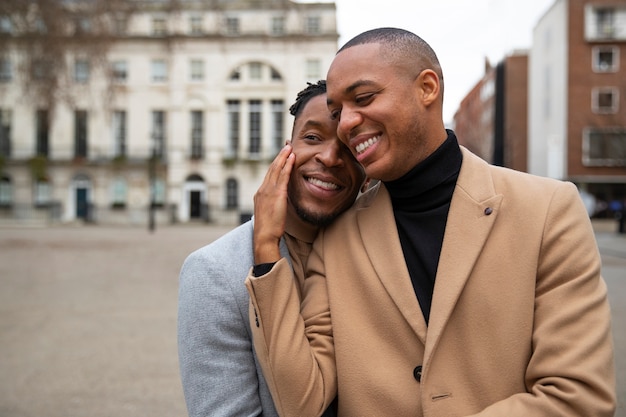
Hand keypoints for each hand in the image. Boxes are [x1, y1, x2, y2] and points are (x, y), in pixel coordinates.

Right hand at [253, 144, 294, 263]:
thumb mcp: (269, 213)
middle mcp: (263, 189)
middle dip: (280, 156)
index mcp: (260, 194)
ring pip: (276, 169)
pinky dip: (287, 165)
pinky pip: (283, 176)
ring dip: (284, 157)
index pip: (269, 175)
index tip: (281, 156)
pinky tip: (292, 158)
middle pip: (272, 168)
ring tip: (290, 147)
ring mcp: (268, 191)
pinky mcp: (277, 194)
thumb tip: (280, 201)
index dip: (276, 164)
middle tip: (286, 146)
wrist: (264, 237)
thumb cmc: (268, 230)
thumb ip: (274, 204)